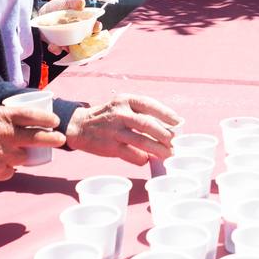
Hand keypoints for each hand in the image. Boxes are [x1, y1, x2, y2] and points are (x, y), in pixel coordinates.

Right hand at [0, 106, 65, 182]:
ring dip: (22, 155)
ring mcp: (2, 155)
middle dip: (52, 139)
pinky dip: (7, 169)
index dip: (47, 118)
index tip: (54, 121)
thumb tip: (23, 123)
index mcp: (1, 117)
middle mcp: (5, 135)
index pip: (32, 116)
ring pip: (24, 158)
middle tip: (59, 139)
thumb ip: (4, 119)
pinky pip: (10, 171)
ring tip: (15, 152)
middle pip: (38, 138)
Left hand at [35, 0, 101, 53]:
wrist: (39, 15)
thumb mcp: (64, 3)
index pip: (94, 27)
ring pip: (75, 50)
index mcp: (83, 23)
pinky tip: (53, 46)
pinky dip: (56, 49)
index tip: (97, 27)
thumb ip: (72, 2)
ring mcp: (68, 42)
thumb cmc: (56, 8)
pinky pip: (58, 50)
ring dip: (73, 51)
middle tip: (87, 45)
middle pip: (88, 42)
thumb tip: (81, 2)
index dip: (97, 28)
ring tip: (68, 48)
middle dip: (90, 46)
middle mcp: (78, 35)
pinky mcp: (57, 46)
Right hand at [65, 93, 181, 164]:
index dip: (166, 114)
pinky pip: (132, 154)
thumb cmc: (108, 117)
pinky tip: (147, 158)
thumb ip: (141, 113)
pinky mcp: (110, 147)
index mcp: (126, 100)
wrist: (80, 126)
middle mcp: (120, 113)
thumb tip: (168, 126)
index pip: (150, 105)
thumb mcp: (122, 106)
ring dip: (158, 149)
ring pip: (142, 141)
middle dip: (165, 135)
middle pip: (148, 124)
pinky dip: (142, 158)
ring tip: (168, 154)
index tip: (179, 122)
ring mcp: (114, 130)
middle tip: (175, 143)